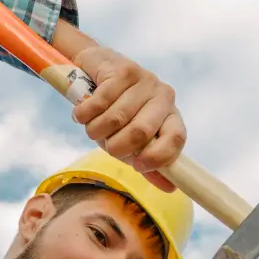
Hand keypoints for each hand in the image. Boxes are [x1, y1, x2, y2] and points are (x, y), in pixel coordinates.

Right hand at [69, 45, 185, 192]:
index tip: (137, 165)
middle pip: (139, 133)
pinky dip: (84, 114)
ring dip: (95, 130)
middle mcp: (163, 96)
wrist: (97, 70)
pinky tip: (82, 112)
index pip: (176, 139)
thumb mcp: (132, 144)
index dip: (157, 157)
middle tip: (107, 143)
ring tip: (93, 125)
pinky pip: (98, 104)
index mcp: (170, 117)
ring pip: (114, 120)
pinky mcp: (123, 70)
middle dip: (115, 146)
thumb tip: (170, 188)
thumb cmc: (117, 114)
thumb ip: (149, 164)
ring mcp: (144, 81)